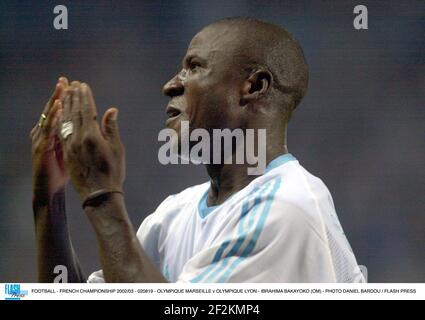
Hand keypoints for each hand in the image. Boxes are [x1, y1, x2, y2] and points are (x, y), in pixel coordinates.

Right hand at [30, 77, 69, 204]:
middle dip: (59, 95)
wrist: (50, 190)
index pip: (62, 112)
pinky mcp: (41, 148)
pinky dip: (53, 118)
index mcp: (55, 134)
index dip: (67, 99)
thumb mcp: (73, 152)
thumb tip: (88, 126)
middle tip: (64, 79)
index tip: (74, 85)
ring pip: (49, 117)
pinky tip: (59, 108)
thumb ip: (77, 137)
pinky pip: (48, 130)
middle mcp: (46, 134)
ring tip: (62, 87)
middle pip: (53, 110)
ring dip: (55, 101)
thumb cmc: (63, 173)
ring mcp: (42, 140)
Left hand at [59, 82, 124, 200]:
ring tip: (66, 94)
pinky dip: (62, 120)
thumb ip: (111, 128)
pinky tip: (62, 114)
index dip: (85, 96)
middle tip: (73, 84)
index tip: (83, 85)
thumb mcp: (116, 149)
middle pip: (75, 112)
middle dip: (74, 97)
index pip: (87, 110)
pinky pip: (62, 131)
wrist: (99, 193)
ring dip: (66, 106)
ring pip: (66, 120)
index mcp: (92, 135)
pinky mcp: (67, 152)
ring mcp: (71, 145)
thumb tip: (111, 110)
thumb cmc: (113, 172)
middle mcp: (79, 138)